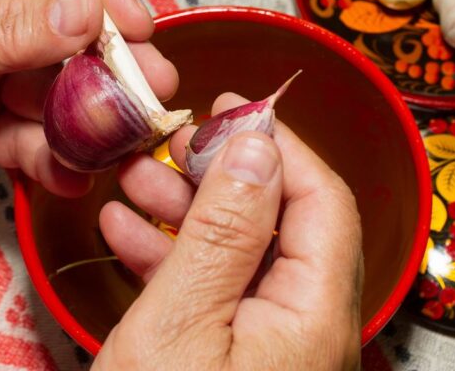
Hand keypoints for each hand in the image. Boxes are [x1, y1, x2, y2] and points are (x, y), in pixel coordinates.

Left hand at [0, 0, 176, 222]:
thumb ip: (9, 30)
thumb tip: (86, 12)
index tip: (137, 24)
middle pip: (73, 32)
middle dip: (113, 62)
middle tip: (149, 88)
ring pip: (64, 91)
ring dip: (93, 117)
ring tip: (116, 140)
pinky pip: (40, 141)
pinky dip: (59, 159)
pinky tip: (69, 172)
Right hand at [96, 94, 362, 369]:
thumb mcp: (177, 321)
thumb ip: (221, 233)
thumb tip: (254, 148)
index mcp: (315, 318)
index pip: (323, 202)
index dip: (279, 146)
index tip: (231, 109)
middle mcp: (310, 329)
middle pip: (281, 224)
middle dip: (220, 176)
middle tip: (177, 145)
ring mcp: (275, 346)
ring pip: (242, 255)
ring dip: (188, 212)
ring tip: (136, 180)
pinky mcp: (239, 360)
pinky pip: (219, 294)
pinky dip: (176, 259)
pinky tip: (131, 232)